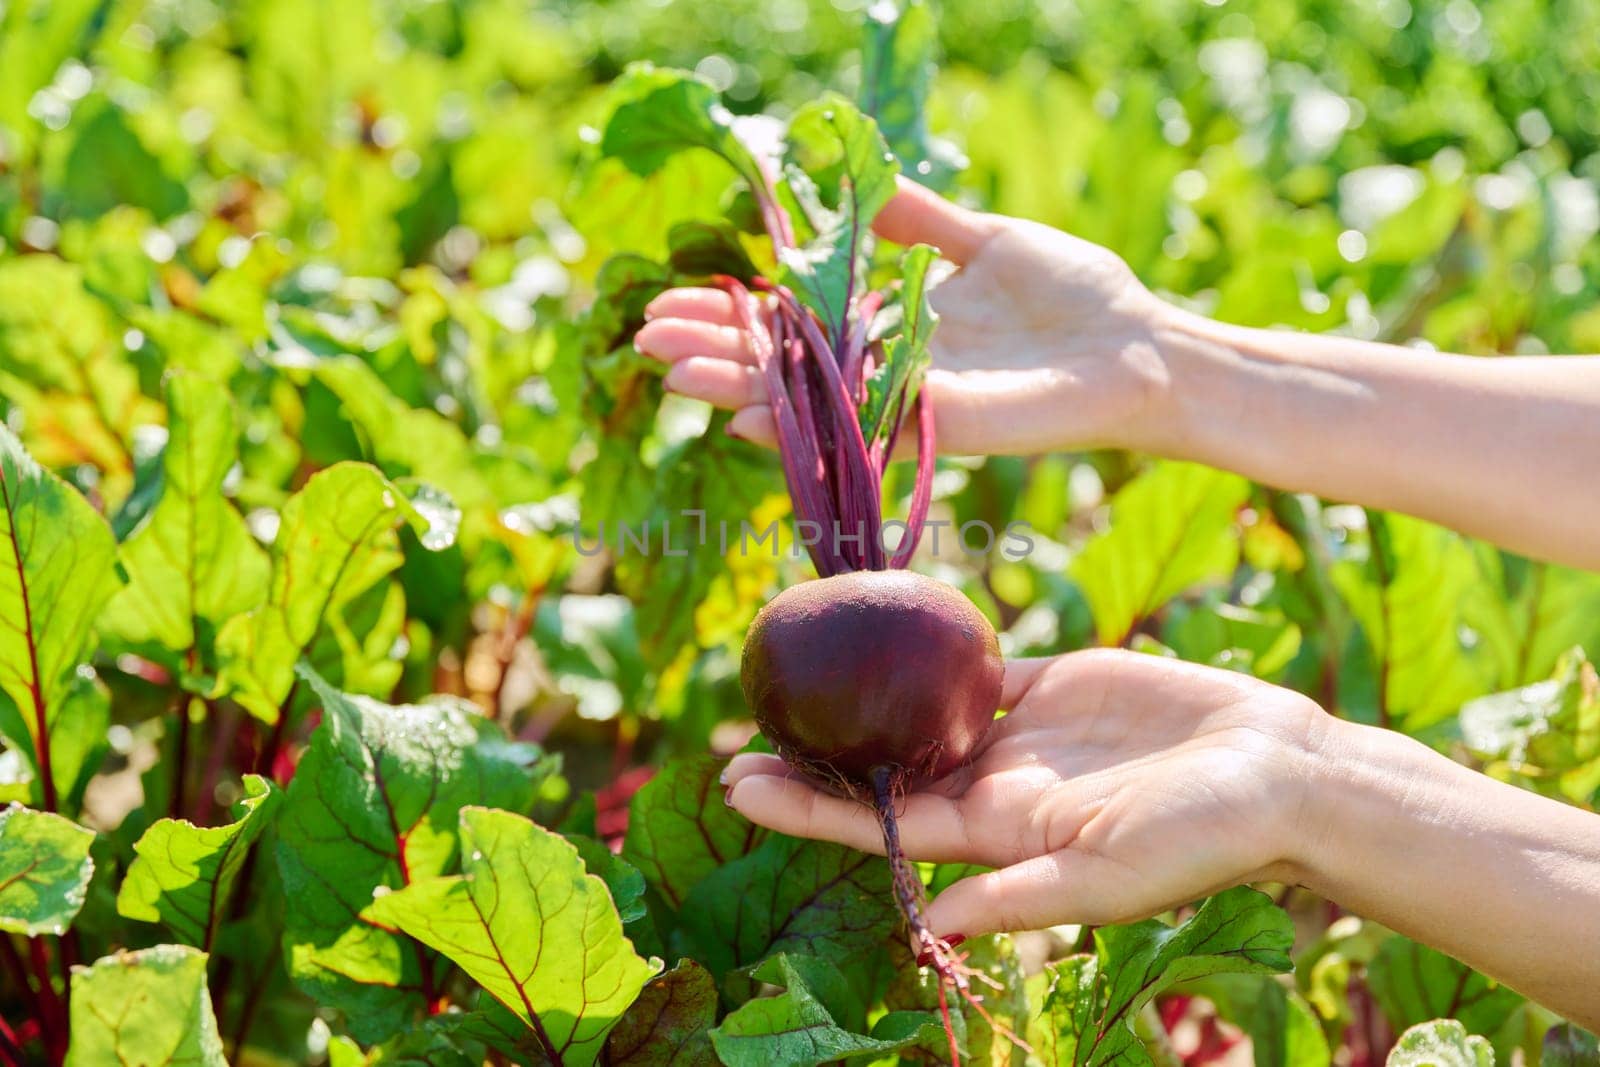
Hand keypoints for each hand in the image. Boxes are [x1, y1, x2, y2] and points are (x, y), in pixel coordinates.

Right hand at [635, 178, 1179, 455]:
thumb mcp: (985, 240)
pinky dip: (803, 423)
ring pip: (807, 397)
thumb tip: (855, 179)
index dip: (735, 310)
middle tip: (644, 338)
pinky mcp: (942, 423)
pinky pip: (861, 422)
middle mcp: (888, 369)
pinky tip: (743, 417)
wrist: (1141, 344)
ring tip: (669, 374)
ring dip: (734, 388)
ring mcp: (910, 401)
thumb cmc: (1074, 294)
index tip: (675, 295)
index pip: (794, 319)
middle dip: (714, 349)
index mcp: (893, 325)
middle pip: (783, 361)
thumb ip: (919, 219)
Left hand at [722, 649, 1327, 938]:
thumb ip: (1023, 895)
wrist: (1279, 771)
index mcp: (999, 836)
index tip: (738, 788)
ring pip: (916, 713)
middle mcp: (998, 788)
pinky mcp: (1052, 685)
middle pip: (882, 768)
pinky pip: (974, 665)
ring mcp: (1022, 735)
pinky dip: (926, 650)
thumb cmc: (1205, 835)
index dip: (810, 809)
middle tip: (734, 734)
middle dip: (811, 758)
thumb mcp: (1111, 875)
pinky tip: (878, 628)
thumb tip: (937, 927)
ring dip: (856, 699)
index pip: (881, 823)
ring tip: (790, 678)